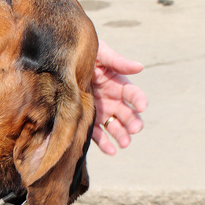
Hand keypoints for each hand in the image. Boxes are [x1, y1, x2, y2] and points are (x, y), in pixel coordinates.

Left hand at [91, 40, 146, 154]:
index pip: (132, 94)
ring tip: (125, 143)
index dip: (138, 100)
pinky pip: (98, 134)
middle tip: (135, 129)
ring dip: (121, 135)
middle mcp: (112, 100)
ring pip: (115, 126)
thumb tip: (140, 67)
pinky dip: (105, 144)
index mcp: (118, 84)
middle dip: (132, 122)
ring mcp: (102, 112)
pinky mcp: (89, 121)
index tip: (142, 106)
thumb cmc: (84, 54)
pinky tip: (111, 151)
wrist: (61, 63)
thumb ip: (117, 61)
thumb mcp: (101, 54)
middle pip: (126, 114)